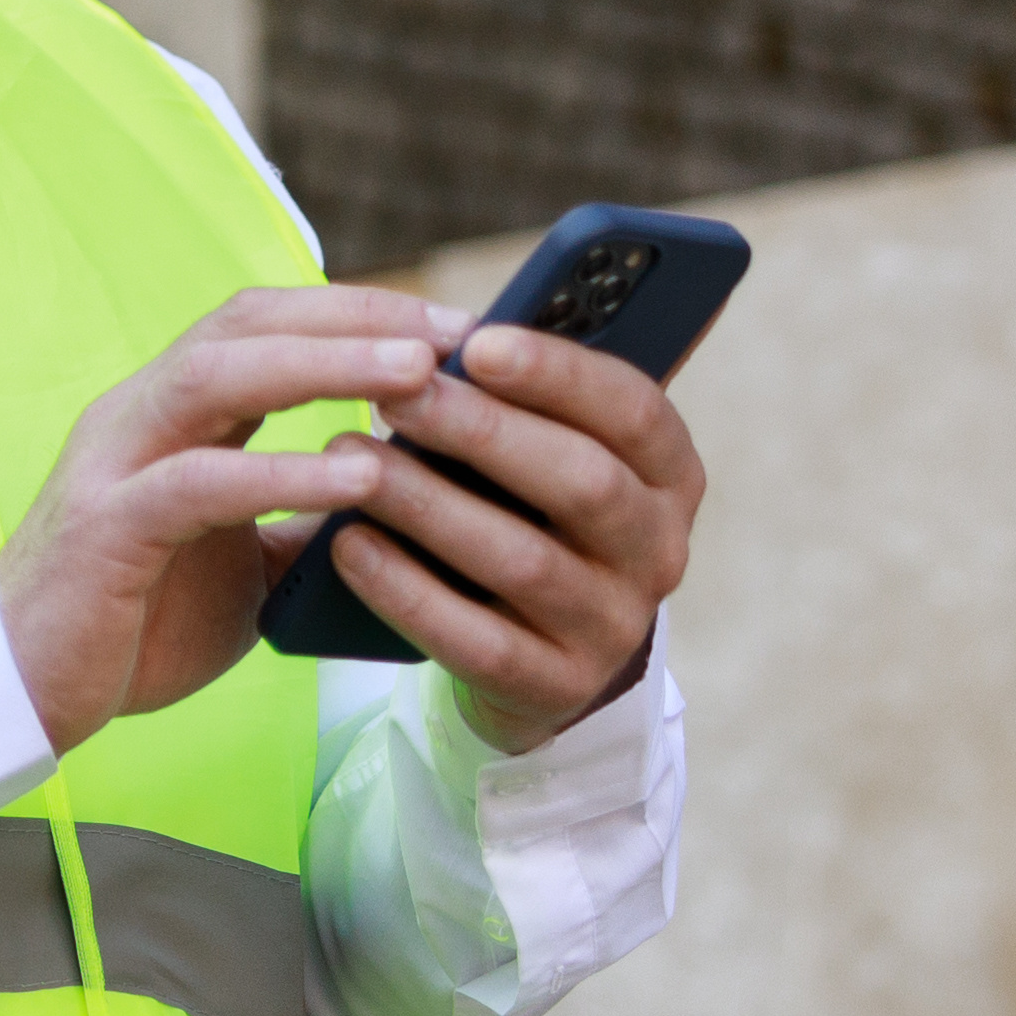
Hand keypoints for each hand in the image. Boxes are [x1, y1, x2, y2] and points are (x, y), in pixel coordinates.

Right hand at [0, 288, 456, 756]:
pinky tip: (360, 473)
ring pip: (221, 377)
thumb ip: (306, 517)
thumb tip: (406, 494)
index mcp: (172, 414)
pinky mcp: (106, 526)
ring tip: (417, 371)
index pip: (267, 322)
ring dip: (326, 364)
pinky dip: (283, 472)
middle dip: (357, 316)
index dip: (359, 310)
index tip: (455, 324)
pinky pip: (200, 481)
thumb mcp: (246, 559)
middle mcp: (139, 414)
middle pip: (248, 324)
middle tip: (455, 328)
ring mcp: (115, 462)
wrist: (25, 694)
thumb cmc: (135, 623)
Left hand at [317, 320, 707, 752]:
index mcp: (668, 473)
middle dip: (482, 430)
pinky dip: (406, 590)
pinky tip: (347, 546)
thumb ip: (528, 399)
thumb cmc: (529, 517)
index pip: (634, 409)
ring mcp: (612, 626)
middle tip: (394, 391)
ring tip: (349, 459)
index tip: (474, 342)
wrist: (538, 658)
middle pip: (581, 482)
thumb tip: (452, 328)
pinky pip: (476, 640)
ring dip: (429, 504)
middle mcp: (657, 549)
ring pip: (522, 560)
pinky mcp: (555, 687)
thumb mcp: (548, 455)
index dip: (558, 373)